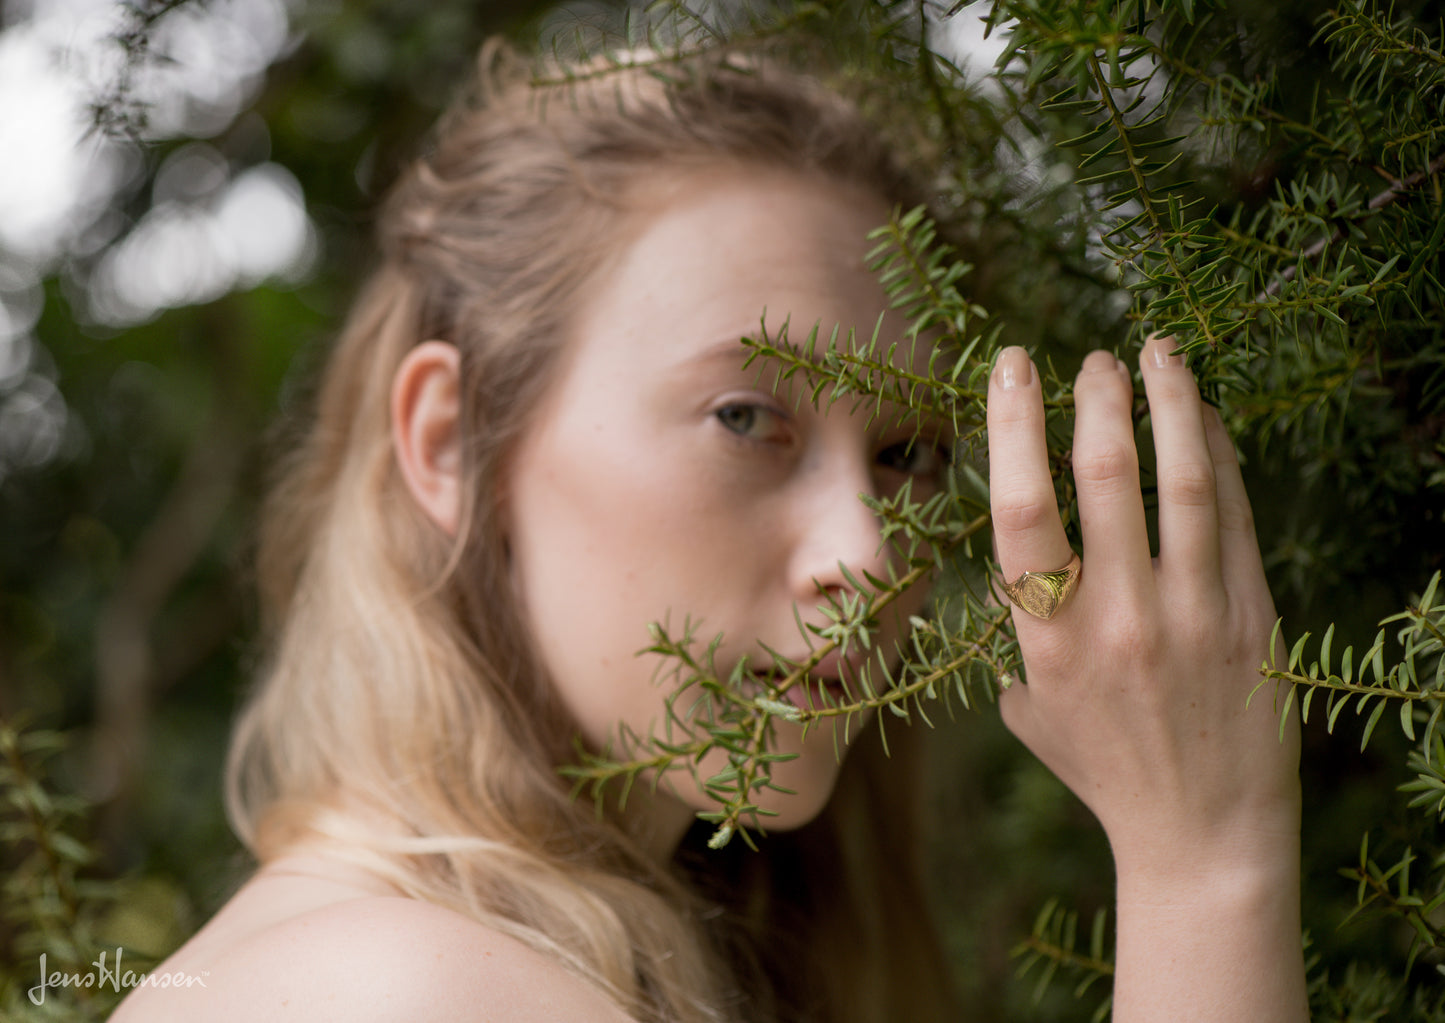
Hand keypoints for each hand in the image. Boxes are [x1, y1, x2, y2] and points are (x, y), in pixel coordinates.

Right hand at [985, 339, 1299, 881]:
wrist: (1203, 836)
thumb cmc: (1106, 771)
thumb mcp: (1033, 711)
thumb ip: (1017, 641)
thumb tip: (1016, 582)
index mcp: (1046, 640)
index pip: (1019, 510)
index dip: (1014, 426)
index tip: (1014, 366)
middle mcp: (1117, 620)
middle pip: (1103, 478)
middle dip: (1096, 398)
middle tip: (1095, 358)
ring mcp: (1192, 616)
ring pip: (1181, 482)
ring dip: (1168, 404)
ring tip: (1158, 350)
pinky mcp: (1253, 617)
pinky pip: (1236, 514)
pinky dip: (1220, 453)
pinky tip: (1208, 416)